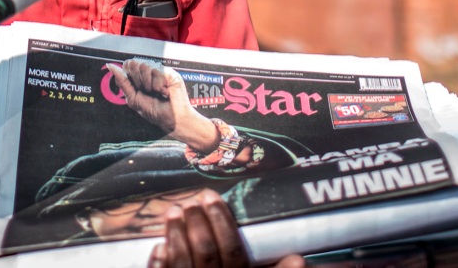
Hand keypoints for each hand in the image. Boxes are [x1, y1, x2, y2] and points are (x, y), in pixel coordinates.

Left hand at [107, 59, 219, 152]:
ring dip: (149, 86)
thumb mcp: (133, 98)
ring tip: (157, 93)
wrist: (172, 120)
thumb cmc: (154, 111)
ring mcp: (160, 70)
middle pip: (134, 64)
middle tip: (148, 92)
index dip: (129, 76)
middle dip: (138, 82)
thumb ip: (122, 81)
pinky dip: (158, 87)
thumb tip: (110, 66)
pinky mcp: (170, 72)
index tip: (137, 89)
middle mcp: (149, 71)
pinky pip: (157, 72)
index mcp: (139, 76)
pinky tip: (165, 93)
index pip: (128, 64)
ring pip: (145, 67)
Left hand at [148, 191, 305, 267]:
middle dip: (197, 222)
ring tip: (173, 211)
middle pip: (206, 253)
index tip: (211, 196)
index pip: (234, 252)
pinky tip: (158, 247)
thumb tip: (298, 259)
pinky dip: (160, 264)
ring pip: (182, 263)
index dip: (222, 222)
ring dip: (175, 235)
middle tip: (190, 200)